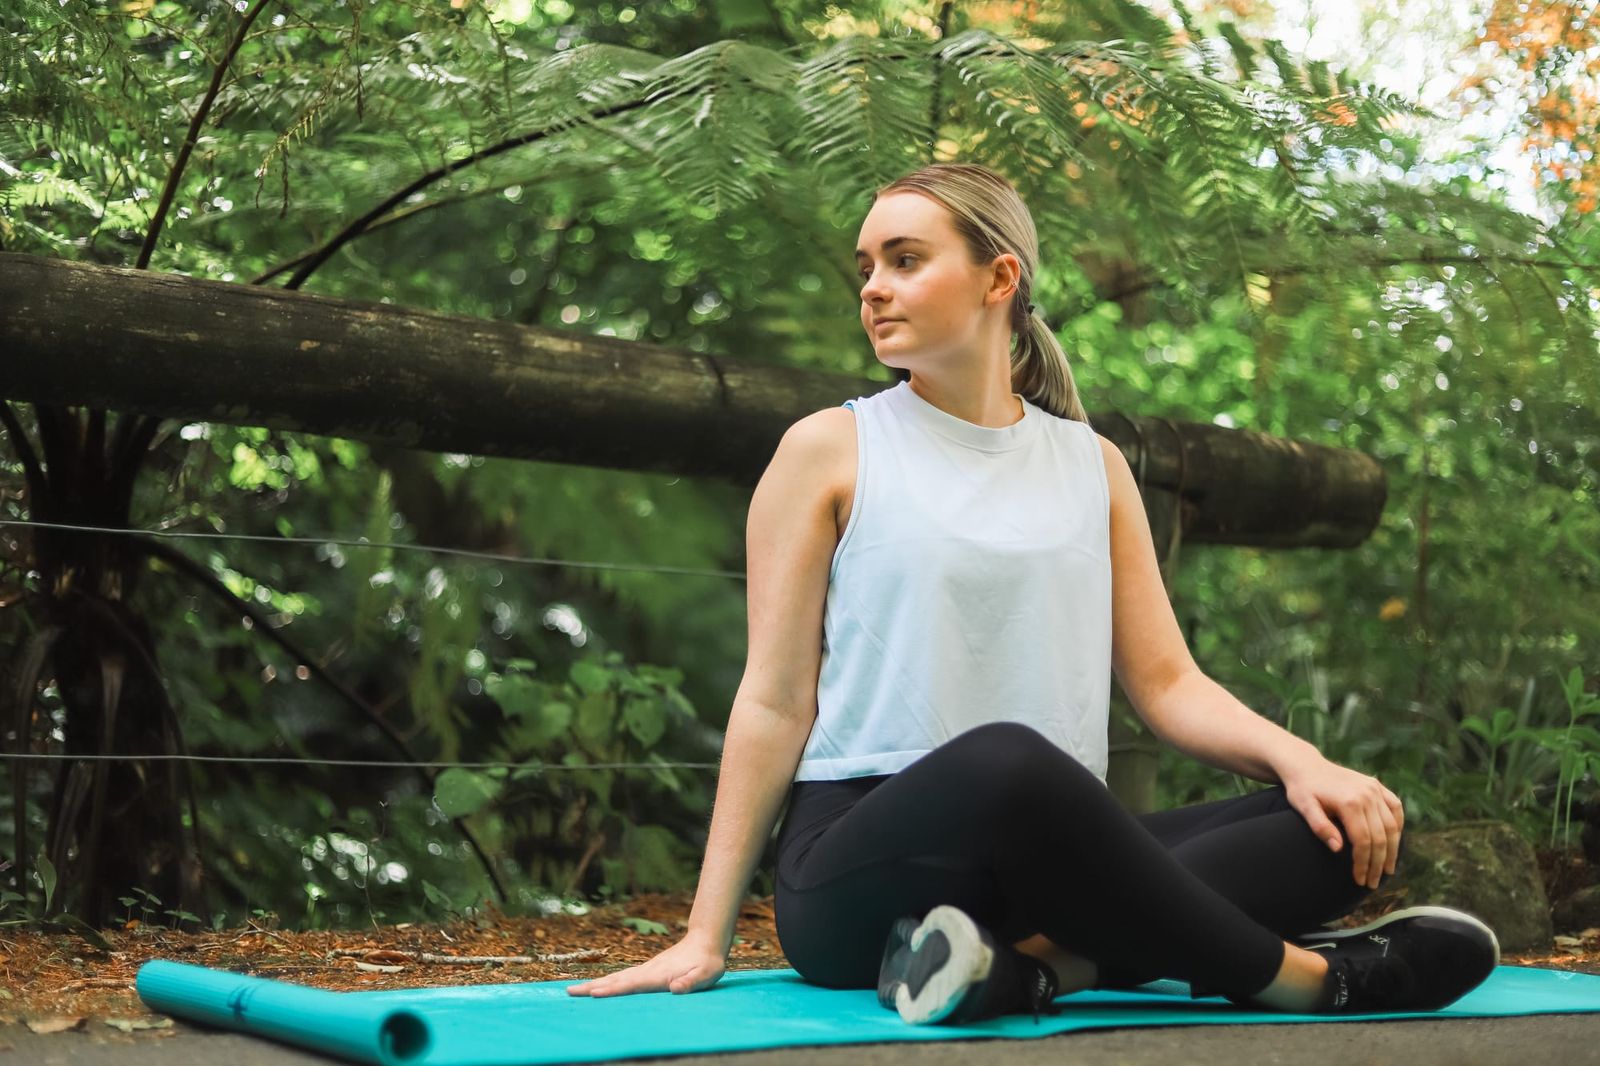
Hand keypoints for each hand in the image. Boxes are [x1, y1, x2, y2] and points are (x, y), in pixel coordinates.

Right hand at [565, 933, 726, 997]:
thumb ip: (692, 982)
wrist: (706, 940)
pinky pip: (622, 978)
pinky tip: (599, 986)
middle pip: (616, 980)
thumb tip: (675, 989)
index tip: (593, 993)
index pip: (631, 985)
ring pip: (616, 977)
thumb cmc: (709, 962)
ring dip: (595, 984)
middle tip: (569, 992)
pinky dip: (606, 982)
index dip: (613, 990)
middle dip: (593, 987)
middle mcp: (647, 971)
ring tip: (575, 990)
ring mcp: (645, 969)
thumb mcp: (707, 974)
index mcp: (658, 976)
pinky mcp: (647, 970)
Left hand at [1280, 757, 1403, 889]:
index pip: (1363, 840)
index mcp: (1349, 801)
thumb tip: (1338, 849)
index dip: (1363, 863)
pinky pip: (1395, 808)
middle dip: (1378, 863)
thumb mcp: (1304, 807)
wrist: (1305, 766)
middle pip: (1380, 837)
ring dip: (1392, 850)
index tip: (1360, 880)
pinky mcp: (1377, 785)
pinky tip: (1394, 843)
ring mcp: (1374, 788)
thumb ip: (1320, 827)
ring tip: (1388, 870)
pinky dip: (1398, 827)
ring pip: (1392, 825)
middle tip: (1373, 882)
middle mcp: (1367, 794)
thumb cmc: (1302, 789)